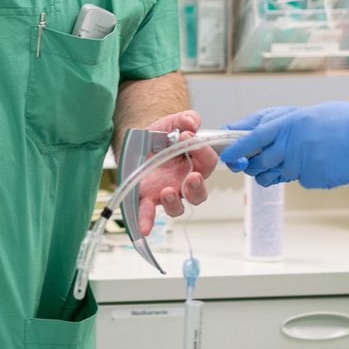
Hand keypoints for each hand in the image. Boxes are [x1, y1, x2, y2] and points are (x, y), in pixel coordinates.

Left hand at [134, 110, 218, 236]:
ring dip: (174, 202)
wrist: (140, 142)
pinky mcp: (147, 198)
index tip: (188, 137)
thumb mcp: (173, 123)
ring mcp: (167, 192)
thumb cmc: (162, 136)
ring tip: (167, 191)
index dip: (202, 150)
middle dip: (197, 187)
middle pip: (198, 193)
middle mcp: (184, 182)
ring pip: (177, 207)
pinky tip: (142, 229)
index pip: (208, 161)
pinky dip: (145, 221)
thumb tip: (192, 121)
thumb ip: (185, 119)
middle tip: (192, 177)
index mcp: (196, 164)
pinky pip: (148, 213)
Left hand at [220, 102, 348, 188]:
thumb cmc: (337, 122)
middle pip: (256, 163)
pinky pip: (296, 180)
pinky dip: (300, 174)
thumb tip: (240, 131)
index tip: (226, 156)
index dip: (234, 150)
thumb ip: (272, 124)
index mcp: (287, 124)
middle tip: (255, 160)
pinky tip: (317, 162)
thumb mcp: (302, 115)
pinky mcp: (313, 180)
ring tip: (293, 158)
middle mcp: (292, 146)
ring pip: (273, 176)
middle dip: (251, 165)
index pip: (250, 140)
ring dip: (274, 171)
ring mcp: (302, 165)